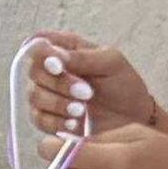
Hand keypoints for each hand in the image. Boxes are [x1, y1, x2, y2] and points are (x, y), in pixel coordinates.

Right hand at [28, 34, 165, 138]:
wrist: (134, 119)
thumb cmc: (123, 85)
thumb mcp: (110, 63)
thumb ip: (82, 57)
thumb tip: (53, 56)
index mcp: (65, 49)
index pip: (38, 45)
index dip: (42, 55)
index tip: (59, 67)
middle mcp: (51, 70)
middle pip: (33, 71)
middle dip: (59, 84)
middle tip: (87, 93)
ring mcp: (48, 95)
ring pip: (34, 96)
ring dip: (58, 104)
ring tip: (82, 111)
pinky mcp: (48, 118)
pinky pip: (38, 119)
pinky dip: (55, 122)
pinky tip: (74, 123)